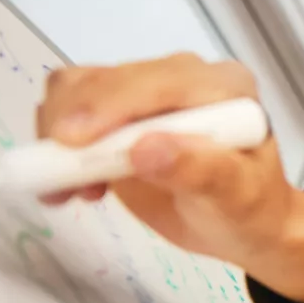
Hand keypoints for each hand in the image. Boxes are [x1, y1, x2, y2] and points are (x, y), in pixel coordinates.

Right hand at [36, 54, 293, 260]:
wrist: (241, 226)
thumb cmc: (248, 209)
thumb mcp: (236, 196)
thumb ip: (199, 170)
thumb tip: (145, 149)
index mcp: (222, 85)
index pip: (157, 81)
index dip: (110, 106)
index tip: (71, 141)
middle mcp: (180, 77)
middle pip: (106, 80)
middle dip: (73, 125)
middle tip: (61, 180)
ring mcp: (143, 94)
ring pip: (76, 91)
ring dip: (57, 138)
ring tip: (68, 189)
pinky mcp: (114, 115)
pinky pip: (68, 115)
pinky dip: (55, 149)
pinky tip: (66, 186)